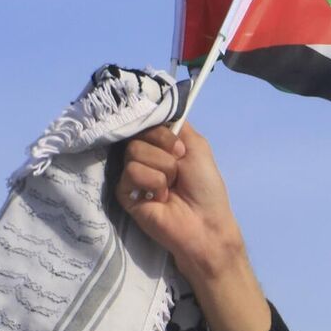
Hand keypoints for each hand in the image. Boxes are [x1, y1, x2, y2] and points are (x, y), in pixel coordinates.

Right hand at [115, 123, 270, 330]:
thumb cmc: (206, 187)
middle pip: (138, 137)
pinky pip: (130, 173)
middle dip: (164, 153)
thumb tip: (157, 108)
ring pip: (133, 153)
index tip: (179, 149)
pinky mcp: (124, 194)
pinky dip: (152, 183)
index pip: (146, 123)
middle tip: (179, 173)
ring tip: (171, 188)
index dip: (162, 134)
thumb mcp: (198, 147)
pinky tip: (160, 199)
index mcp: (160, 145)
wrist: (204, 222)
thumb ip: (177, 126)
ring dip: (161, 170)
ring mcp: (132, 176)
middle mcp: (144, 157)